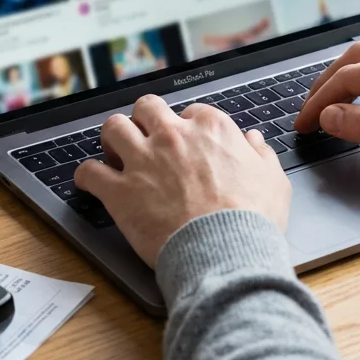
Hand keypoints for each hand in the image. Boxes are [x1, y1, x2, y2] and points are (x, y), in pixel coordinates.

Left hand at [74, 95, 290, 267]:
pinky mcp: (120, 191)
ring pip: (113, 128)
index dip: (188, 128)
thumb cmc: (253, 220)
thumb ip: (260, 155)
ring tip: (115, 153)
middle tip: (146, 139)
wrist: (226, 251)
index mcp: (211, 129)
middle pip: (147, 108)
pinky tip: (90, 182)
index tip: (187, 144)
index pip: (191, 112)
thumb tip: (253, 141)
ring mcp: (143, 161)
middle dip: (144, 120)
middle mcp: (173, 136)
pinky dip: (86, 176)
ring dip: (112, 138)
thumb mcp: (273, 181)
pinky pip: (89, 172)